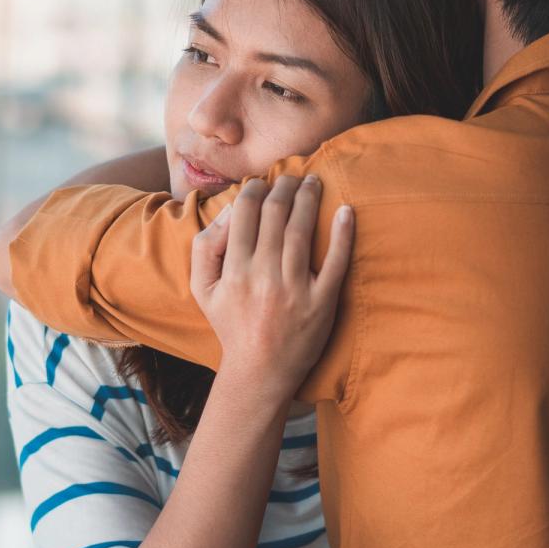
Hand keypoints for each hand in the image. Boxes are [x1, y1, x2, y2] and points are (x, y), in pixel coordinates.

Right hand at [189, 175, 353, 393]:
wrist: (260, 371)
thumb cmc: (231, 325)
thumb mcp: (202, 290)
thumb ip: (205, 249)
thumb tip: (228, 212)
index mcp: (233, 270)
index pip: (245, 213)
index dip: (254, 189)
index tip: (261, 182)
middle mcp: (263, 276)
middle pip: (275, 214)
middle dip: (284, 186)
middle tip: (291, 176)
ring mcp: (295, 289)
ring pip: (302, 230)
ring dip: (309, 198)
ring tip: (314, 183)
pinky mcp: (322, 303)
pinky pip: (336, 262)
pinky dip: (343, 234)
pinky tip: (346, 211)